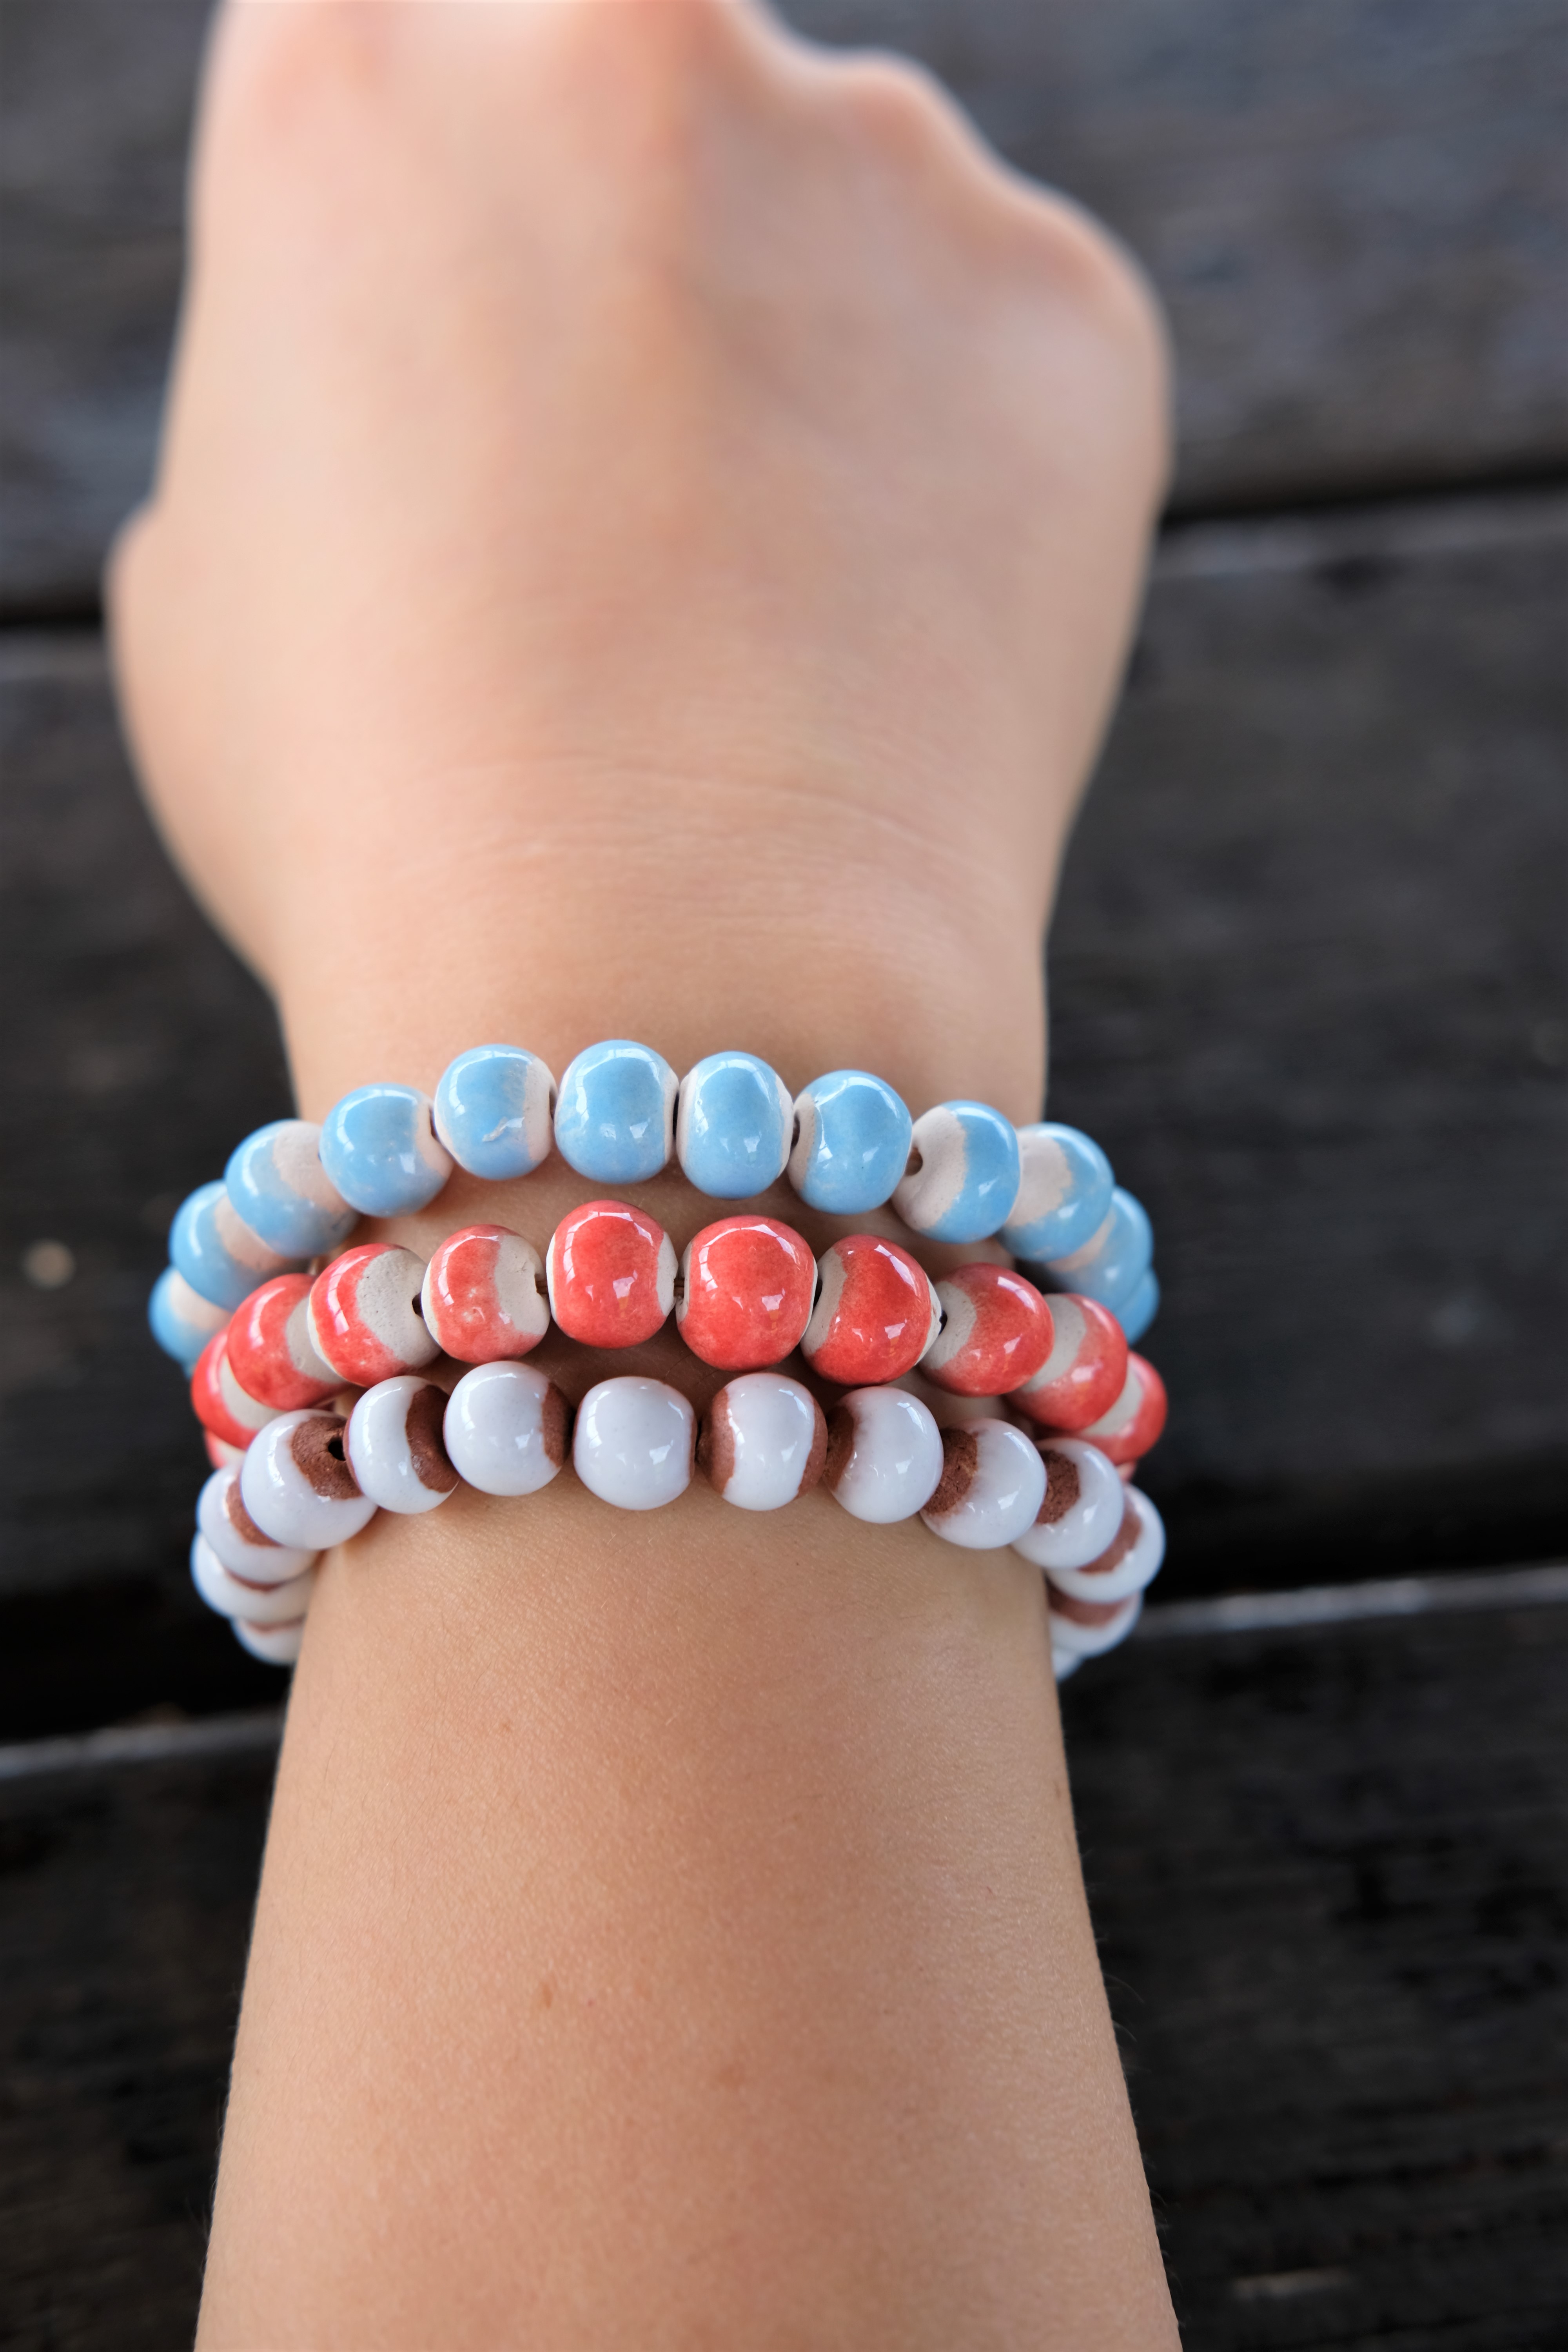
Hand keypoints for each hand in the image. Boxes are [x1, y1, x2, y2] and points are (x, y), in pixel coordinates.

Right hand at [108, 0, 1168, 1126]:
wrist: (657, 993)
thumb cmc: (378, 824)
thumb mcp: (213, 573)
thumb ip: (317, 395)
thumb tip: (421, 376)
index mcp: (353, 69)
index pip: (425, 46)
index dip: (469, 229)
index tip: (505, 336)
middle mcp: (624, 34)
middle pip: (639, 97)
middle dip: (634, 259)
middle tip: (633, 486)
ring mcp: (875, 152)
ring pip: (837, 216)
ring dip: (803, 363)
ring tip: (759, 620)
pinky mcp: (1066, 304)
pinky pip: (994, 348)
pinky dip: (954, 470)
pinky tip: (888, 639)